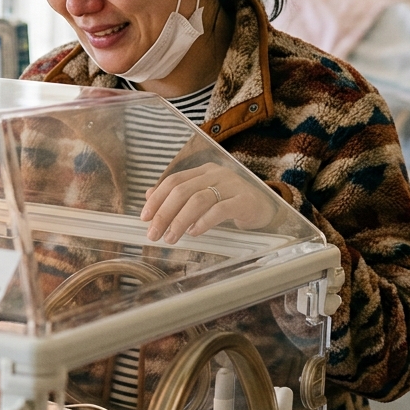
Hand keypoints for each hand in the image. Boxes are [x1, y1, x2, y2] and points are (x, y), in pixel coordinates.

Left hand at [141, 163, 274, 242]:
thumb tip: (148, 195)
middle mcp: (216, 174)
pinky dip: (203, 222)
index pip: (174, 181)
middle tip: (153, 234)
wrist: (265, 207)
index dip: (157, 198)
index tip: (144, 217)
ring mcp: (231, 186)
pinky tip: (194, 232)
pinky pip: (219, 209)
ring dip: (180, 221)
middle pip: (182, 191)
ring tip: (170, 238)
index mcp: (204, 171)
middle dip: (164, 213)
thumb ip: (179, 195)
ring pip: (198, 200)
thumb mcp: (203, 197)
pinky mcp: (244, 201)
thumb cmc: (230, 203)